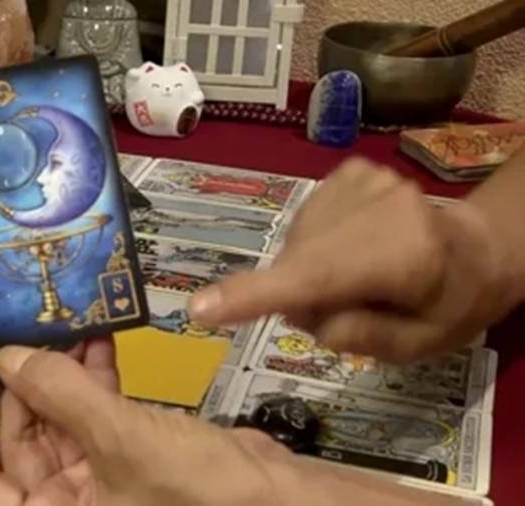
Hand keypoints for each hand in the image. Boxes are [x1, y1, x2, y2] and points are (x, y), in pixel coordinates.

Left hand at [0, 338, 296, 505]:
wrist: (279, 500)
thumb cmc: (204, 499)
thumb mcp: (119, 440)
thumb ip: (61, 394)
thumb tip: (9, 359)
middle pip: (20, 443)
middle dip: (25, 387)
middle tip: (22, 340)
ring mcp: (101, 483)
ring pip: (61, 423)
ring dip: (61, 376)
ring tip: (62, 331)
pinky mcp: (131, 457)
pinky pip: (97, 416)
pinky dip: (95, 381)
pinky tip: (96, 345)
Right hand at [189, 158, 519, 362]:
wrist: (477, 247)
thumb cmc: (449, 303)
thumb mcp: (420, 345)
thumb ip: (358, 335)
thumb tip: (298, 309)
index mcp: (407, 258)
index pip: (320, 278)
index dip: (258, 294)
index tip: (201, 309)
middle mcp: (381, 207)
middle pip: (299, 261)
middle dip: (302, 291)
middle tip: (342, 307)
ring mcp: (365, 180)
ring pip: (297, 240)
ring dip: (308, 265)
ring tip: (355, 274)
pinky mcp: (352, 169)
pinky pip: (306, 219)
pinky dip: (316, 241)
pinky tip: (352, 244)